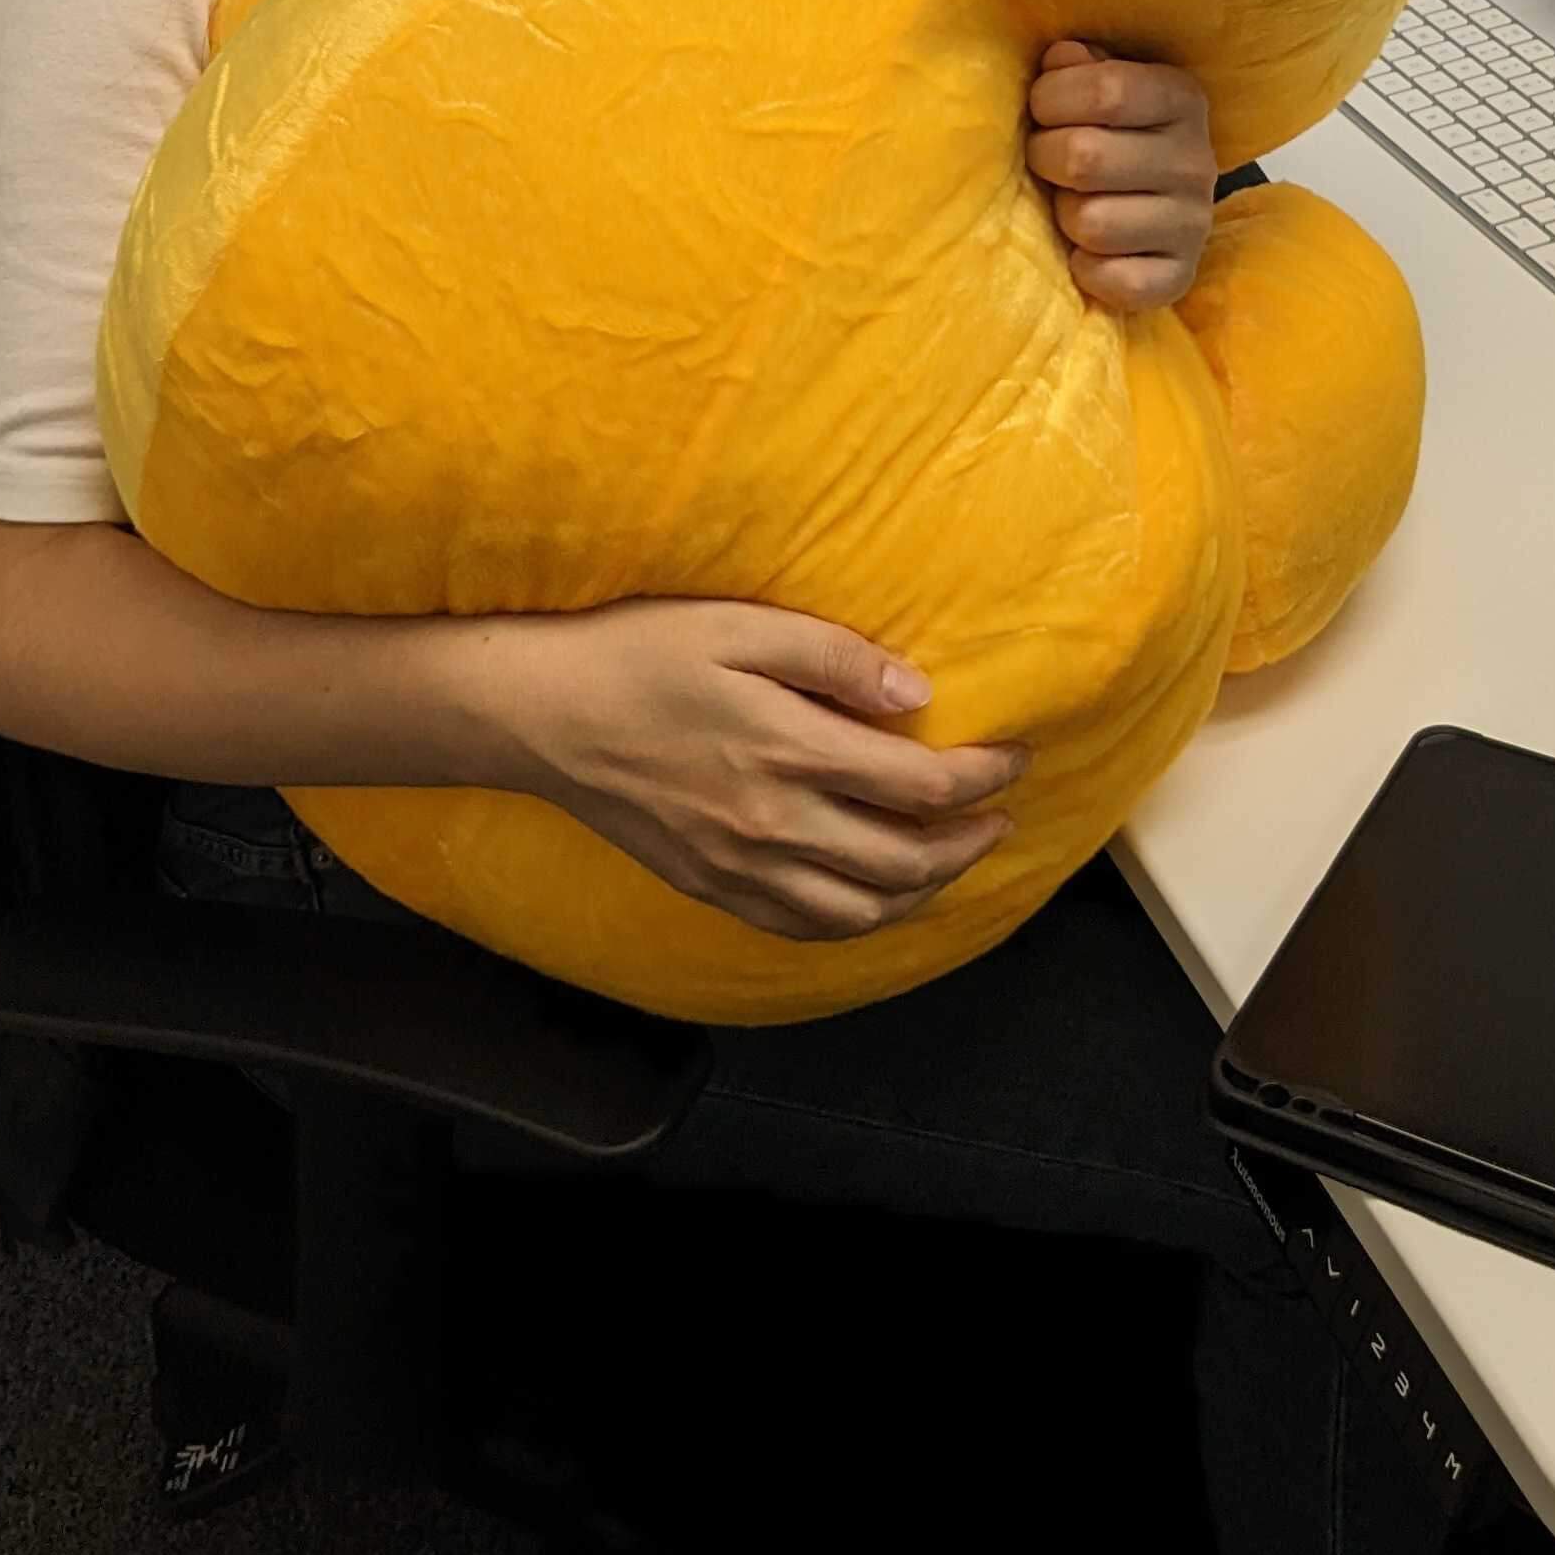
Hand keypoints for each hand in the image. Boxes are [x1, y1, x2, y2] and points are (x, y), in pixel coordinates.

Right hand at [510, 601, 1021, 942]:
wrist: (541, 714)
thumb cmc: (637, 654)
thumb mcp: (739, 626)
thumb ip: (834, 658)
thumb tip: (915, 693)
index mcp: (788, 749)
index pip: (922, 784)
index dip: (983, 776)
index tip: (1013, 756)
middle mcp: (773, 823)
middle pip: (907, 859)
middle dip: (971, 839)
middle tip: (999, 812)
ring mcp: (740, 867)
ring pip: (863, 909)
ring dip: (926, 889)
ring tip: (954, 856)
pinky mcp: (711, 887)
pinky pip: (804, 928)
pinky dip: (859, 921)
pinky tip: (875, 895)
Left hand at [1025, 41, 1217, 313]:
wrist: (1156, 203)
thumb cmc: (1107, 130)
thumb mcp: (1098, 82)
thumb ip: (1075, 66)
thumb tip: (1060, 59)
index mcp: (1181, 98)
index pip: (1106, 90)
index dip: (1051, 99)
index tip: (1042, 109)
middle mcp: (1198, 160)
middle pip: (1084, 158)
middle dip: (1044, 158)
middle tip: (1048, 161)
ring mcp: (1195, 223)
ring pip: (1090, 223)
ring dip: (1064, 216)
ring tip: (1074, 202)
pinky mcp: (1180, 277)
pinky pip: (1112, 280)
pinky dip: (1087, 269)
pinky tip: (1089, 251)